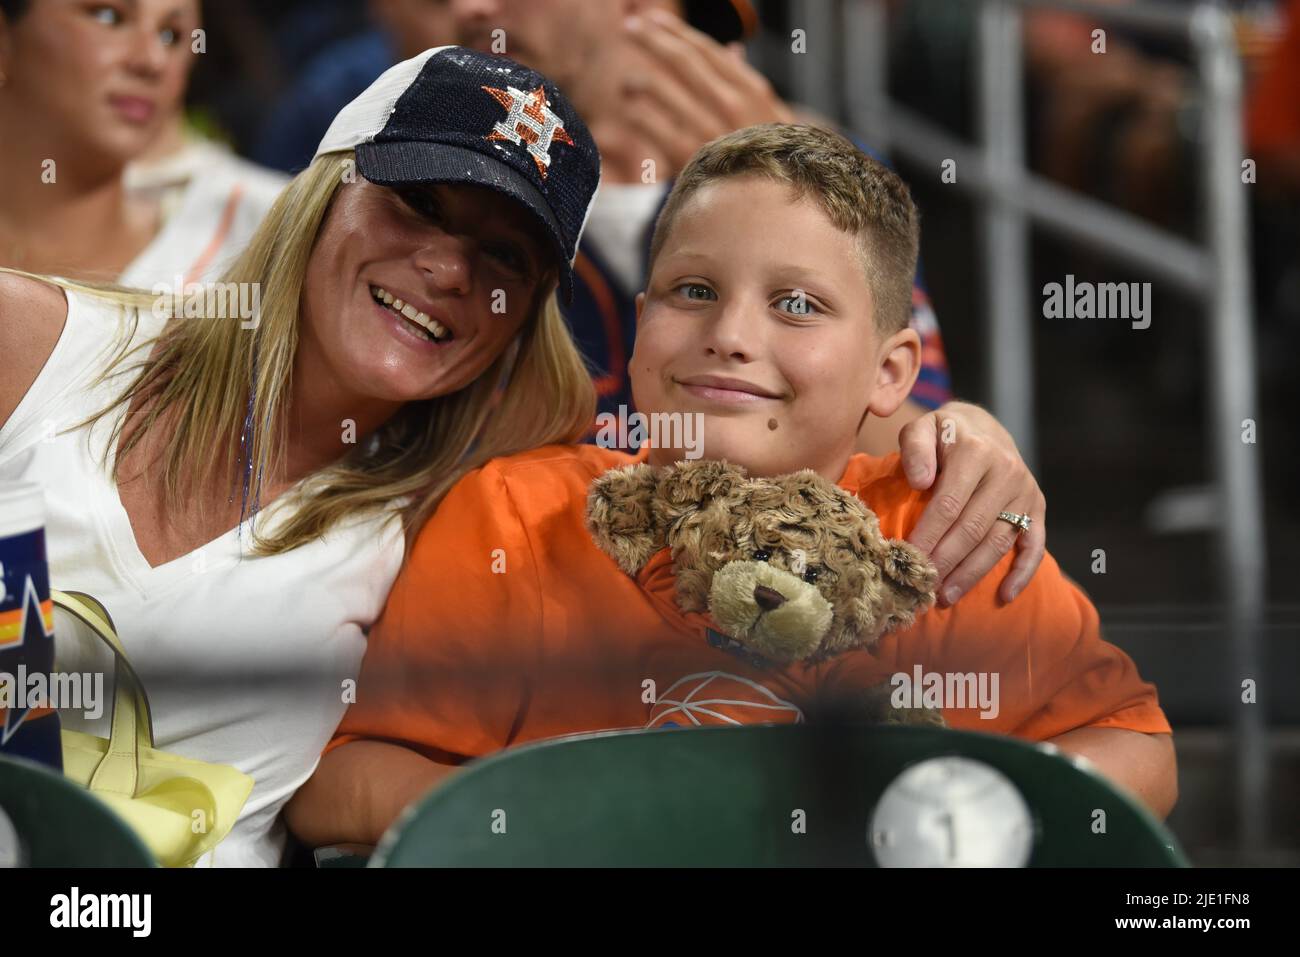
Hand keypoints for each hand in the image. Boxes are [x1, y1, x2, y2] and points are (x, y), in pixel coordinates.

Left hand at [621, 8, 794, 176]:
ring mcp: (711, 132)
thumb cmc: (770, 157)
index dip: (677, 32)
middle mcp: (731, 106)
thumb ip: (745, 83)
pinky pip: (655, 128)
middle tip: (629, 25)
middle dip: (653, 39)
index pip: (707, 50)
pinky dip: (639, 113)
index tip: (653, 19)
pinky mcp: (692, 159)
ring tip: (627, 82)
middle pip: (683, 62)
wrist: (774, 206)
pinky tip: (630, 107)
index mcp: (750, 91)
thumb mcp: (769, 116)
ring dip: (641, 80)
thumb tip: (734, 49)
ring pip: (664, 91)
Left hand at [899, 402, 1046, 605]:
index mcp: (976, 452)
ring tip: (947, 596)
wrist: (983, 427)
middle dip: (946, 561)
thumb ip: (915, 448)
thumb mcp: (923, 428)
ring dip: (973, 573)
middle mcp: (1007, 471)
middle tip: (923, 586)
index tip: (908, 560)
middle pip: (973, 528)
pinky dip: (1022, 573)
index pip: (949, 504)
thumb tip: (920, 481)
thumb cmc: (943, 434)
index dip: (928, 535)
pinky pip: (1035, 545)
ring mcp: (1026, 491)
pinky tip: (1004, 596)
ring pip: (999, 541)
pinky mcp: (1038, 507)